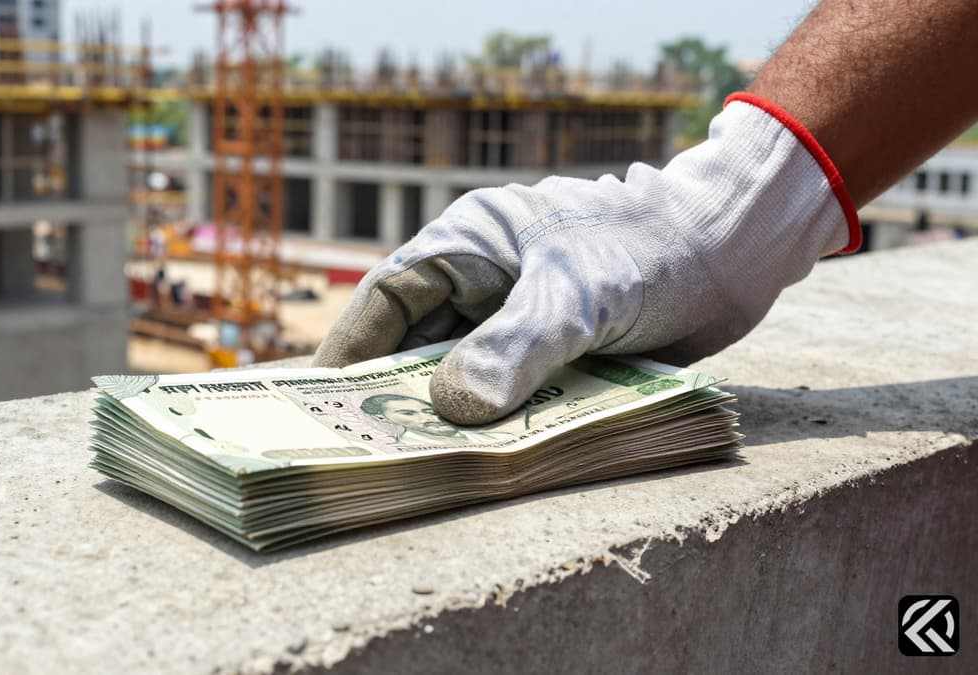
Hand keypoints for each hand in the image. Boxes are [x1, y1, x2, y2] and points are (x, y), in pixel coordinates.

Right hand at [313, 96, 857, 424]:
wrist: (732, 251)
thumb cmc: (647, 249)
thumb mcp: (575, 294)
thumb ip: (515, 346)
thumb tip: (453, 410)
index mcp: (468, 245)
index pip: (385, 300)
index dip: (347, 353)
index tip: (315, 409)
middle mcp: (482, 285)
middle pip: (415, 348)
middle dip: (393, 400)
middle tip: (361, 461)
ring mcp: (515, 324)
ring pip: (462, 380)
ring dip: (449, 423)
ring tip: (418, 478)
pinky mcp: (551, 359)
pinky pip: (508, 400)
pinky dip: (497, 432)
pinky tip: (486, 472)